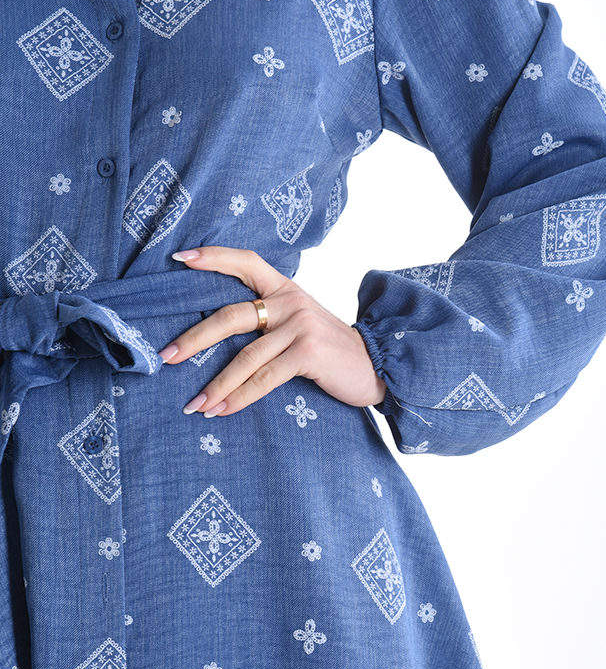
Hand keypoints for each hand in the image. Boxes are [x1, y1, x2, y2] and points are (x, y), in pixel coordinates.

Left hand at [158, 247, 386, 416]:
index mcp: (286, 289)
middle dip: (194, 339)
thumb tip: (221, 335)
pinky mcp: (308, 353)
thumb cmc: (332, 350)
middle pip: (231, 316)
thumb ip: (271, 319)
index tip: (180, 259)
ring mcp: (300, 326)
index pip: (245, 262)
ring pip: (245, 357)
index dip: (213, 258)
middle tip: (166, 357)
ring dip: (215, 384)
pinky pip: (264, 379)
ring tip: (194, 404)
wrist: (377, 365)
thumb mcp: (302, 322)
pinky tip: (222, 410)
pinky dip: (239, 398)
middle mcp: (291, 301)